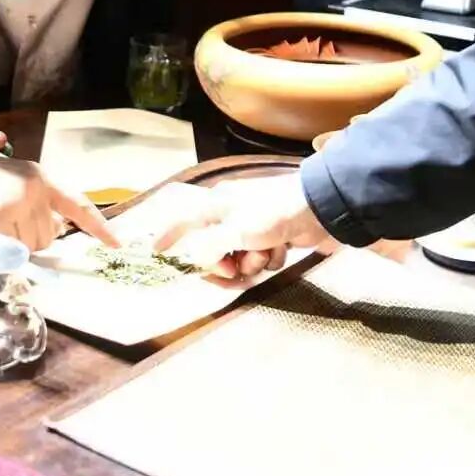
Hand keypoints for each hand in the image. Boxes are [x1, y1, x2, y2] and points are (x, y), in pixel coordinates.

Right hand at [0, 137, 117, 252]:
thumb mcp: (10, 179)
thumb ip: (33, 201)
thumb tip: (54, 230)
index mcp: (40, 177)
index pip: (78, 204)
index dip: (98, 226)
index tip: (116, 244)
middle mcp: (33, 190)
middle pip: (48, 237)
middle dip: (29, 239)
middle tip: (2, 223)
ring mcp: (15, 206)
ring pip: (28, 248)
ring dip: (10, 245)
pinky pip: (6, 252)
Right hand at [145, 174, 335, 278]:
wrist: (319, 208)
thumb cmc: (272, 212)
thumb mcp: (236, 229)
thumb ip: (210, 247)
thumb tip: (198, 259)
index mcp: (217, 205)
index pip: (185, 219)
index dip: (169, 234)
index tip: (156, 249)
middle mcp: (232, 215)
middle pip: (213, 250)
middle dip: (226, 264)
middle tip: (234, 269)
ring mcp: (253, 228)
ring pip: (239, 259)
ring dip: (253, 262)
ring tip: (267, 252)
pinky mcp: (272, 238)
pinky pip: (261, 259)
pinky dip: (271, 258)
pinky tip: (283, 249)